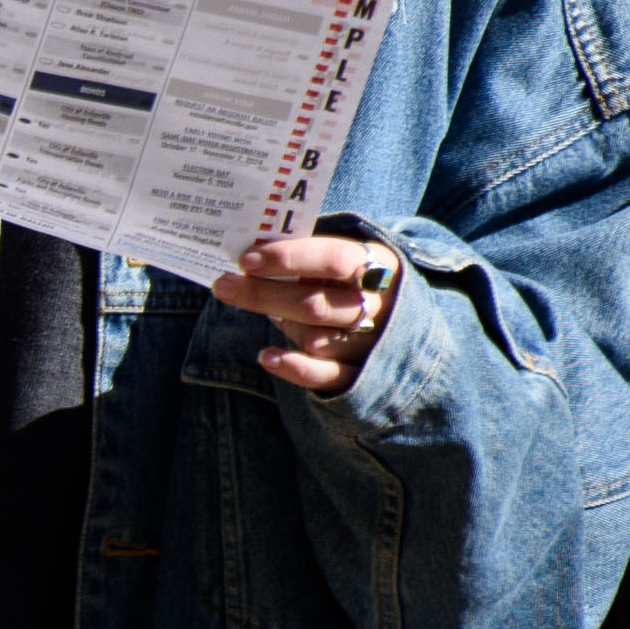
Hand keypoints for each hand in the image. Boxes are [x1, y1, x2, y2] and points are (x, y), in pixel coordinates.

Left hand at [216, 230, 401, 393]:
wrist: (406, 322)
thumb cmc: (357, 280)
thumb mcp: (347, 256)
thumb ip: (310, 253)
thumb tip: (252, 252)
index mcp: (378, 264)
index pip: (333, 259)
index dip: (288, 258)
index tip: (246, 259)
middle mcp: (379, 306)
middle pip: (315, 304)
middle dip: (263, 294)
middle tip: (223, 285)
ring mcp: (374, 343)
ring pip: (316, 338)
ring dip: (282, 323)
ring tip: (266, 311)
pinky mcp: (364, 375)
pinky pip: (326, 376)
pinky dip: (294, 368)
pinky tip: (266, 357)